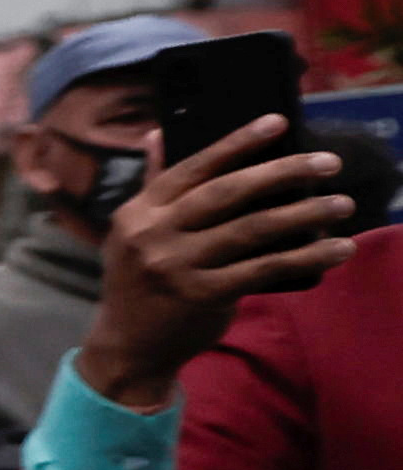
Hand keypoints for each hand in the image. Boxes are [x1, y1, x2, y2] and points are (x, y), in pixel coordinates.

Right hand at [80, 111, 358, 409]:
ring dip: (304, 214)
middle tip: (328, 162)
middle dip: (282, 172)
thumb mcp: (134, 233)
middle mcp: (152, 234)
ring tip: (342, 204)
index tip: (278, 123)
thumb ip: (153, 187)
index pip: (192, 168)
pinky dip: (304, 258)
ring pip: (251, 229)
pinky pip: (263, 269)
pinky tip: (334, 249)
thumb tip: (159, 133)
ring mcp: (176, 266)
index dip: (236, 143)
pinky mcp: (201, 295)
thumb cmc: (141, 283)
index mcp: (138, 212)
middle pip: (227, 193)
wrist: (127, 346)